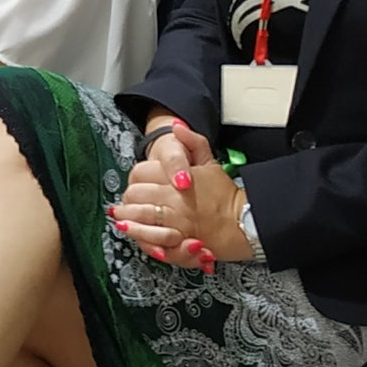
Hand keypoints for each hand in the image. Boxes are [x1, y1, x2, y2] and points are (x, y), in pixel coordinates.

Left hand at [114, 122, 252, 270]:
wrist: (245, 221)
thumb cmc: (225, 193)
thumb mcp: (210, 161)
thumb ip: (192, 141)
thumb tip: (177, 126)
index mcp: (177, 177)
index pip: (141, 174)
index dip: (135, 179)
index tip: (136, 184)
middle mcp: (173, 198)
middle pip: (135, 195)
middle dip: (127, 200)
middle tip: (122, 205)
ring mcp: (175, 220)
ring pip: (140, 217)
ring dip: (128, 218)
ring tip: (121, 220)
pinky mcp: (180, 241)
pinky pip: (153, 239)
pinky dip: (142, 238)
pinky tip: (136, 235)